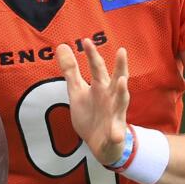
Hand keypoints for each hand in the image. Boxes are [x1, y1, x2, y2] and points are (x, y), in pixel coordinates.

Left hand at [55, 40, 129, 164]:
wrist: (98, 143)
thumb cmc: (91, 113)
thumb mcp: (77, 91)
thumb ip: (71, 71)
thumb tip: (62, 45)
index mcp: (101, 86)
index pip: (97, 67)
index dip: (92, 55)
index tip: (86, 40)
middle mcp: (111, 97)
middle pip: (117, 78)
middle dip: (120, 66)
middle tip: (122, 51)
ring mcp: (115, 114)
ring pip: (122, 101)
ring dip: (122, 92)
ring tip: (122, 81)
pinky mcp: (115, 133)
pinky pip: (117, 134)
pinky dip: (117, 134)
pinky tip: (117, 135)